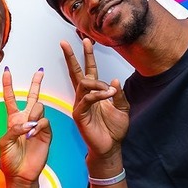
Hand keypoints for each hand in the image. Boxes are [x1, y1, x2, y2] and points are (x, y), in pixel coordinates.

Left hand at [0, 68, 51, 182]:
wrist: (21, 174)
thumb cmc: (10, 159)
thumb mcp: (5, 142)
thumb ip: (14, 129)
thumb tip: (28, 123)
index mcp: (13, 119)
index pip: (10, 98)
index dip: (8, 85)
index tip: (7, 71)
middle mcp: (26, 119)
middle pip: (32, 96)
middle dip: (36, 83)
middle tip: (40, 72)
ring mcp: (37, 125)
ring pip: (39, 107)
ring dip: (33, 116)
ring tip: (28, 130)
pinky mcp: (46, 133)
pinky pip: (45, 121)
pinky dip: (38, 126)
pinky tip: (32, 134)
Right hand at [61, 39, 129, 160]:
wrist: (110, 147)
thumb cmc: (114, 129)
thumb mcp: (122, 108)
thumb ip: (118, 94)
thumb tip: (114, 79)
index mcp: (94, 92)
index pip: (88, 70)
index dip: (87, 55)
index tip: (85, 40)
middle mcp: (85, 96)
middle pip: (76, 72)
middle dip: (71, 57)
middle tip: (64, 42)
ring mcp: (80, 105)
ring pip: (83, 84)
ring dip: (97, 83)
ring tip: (108, 90)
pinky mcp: (80, 115)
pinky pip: (87, 99)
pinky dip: (98, 94)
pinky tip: (107, 94)